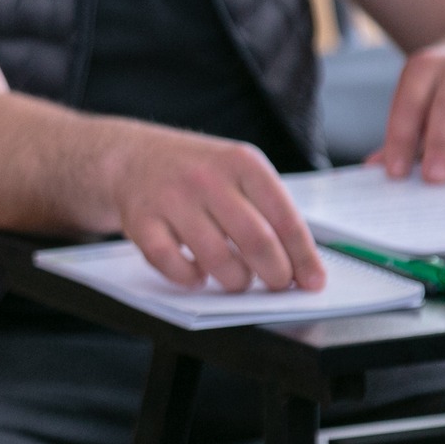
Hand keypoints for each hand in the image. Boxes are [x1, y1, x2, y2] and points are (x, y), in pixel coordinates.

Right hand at [105, 122, 324, 292]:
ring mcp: (171, 199)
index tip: (313, 281)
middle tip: (277, 285)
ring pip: (217, 259)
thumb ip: (267, 210)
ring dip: (235, 280)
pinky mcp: (141, 222)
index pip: (284, 217)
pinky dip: (191, 279)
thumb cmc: (196, 172)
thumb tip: (300, 265)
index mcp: (241, 162)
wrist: (131, 157)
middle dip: (275, 274)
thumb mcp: (236, 172)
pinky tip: (197, 273)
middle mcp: (206, 177)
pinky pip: (174, 266)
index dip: (302, 256)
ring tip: (237, 278)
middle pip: (256, 241)